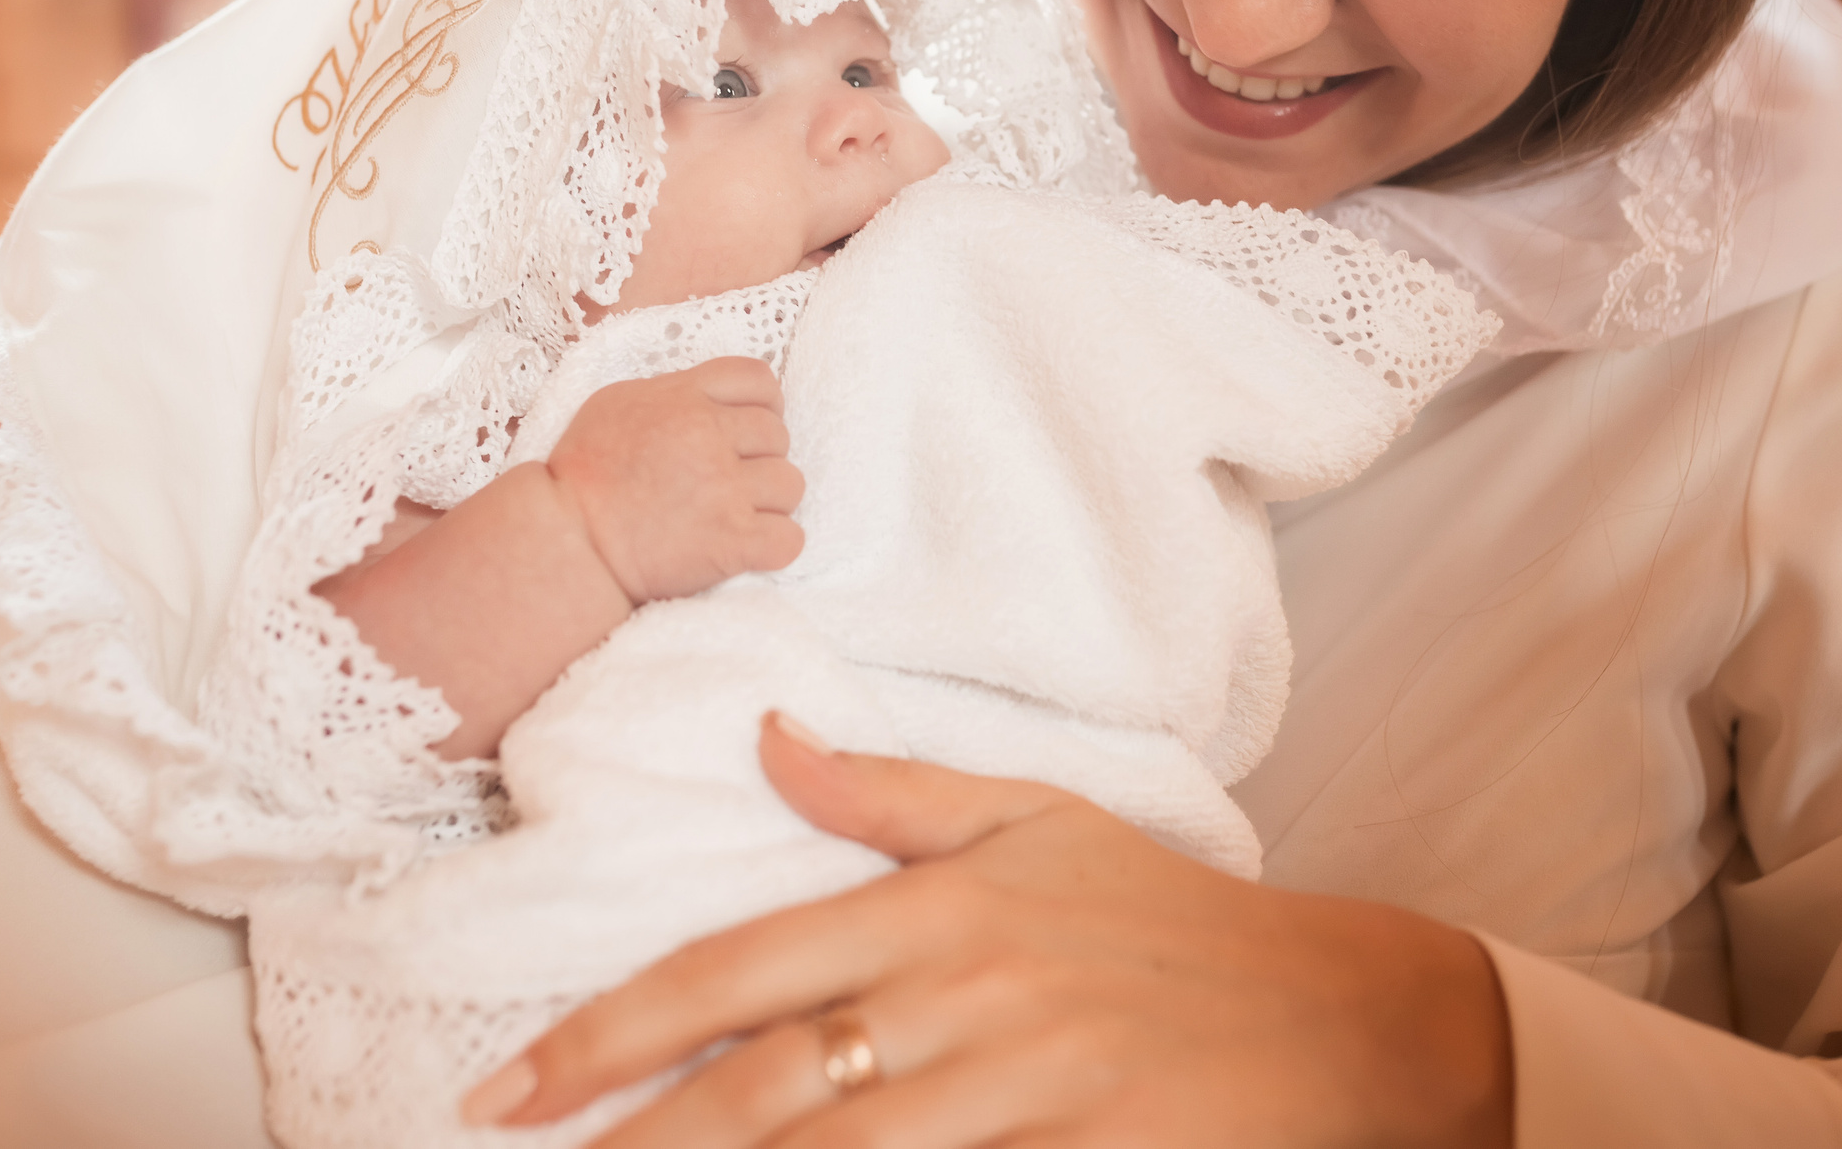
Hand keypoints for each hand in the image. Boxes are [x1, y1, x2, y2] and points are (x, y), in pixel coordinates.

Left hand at [464, 716, 1513, 1147]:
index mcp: (940, 907)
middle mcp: (966, 997)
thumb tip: (765, 734)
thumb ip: (889, 791)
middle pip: (761, 1087)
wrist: (1331, 1016)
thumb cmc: (1165, 919)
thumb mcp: (1035, 820)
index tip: (510, 1086)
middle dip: (626, 1140)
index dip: (611, 1034)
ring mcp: (1024, 1091)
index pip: (737, 970)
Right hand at [548, 357, 805, 602]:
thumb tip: (705, 397)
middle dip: (761, 459)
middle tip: (730, 482)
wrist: (567, 539)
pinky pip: (789, 538)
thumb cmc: (580, 474)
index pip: (758, 379)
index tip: (748, 431)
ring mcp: (724, 489)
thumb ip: (670, 393)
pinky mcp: (732, 541)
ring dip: (770, 503)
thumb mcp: (615, 403)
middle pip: (778, 435)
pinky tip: (749, 547)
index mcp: (684, 397)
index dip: (763, 405)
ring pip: (790, 484)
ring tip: (736, 516)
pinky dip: (776, 545)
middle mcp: (710, 435)